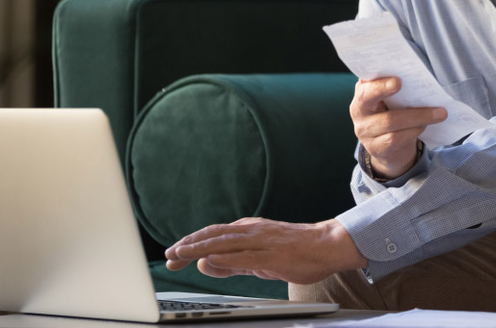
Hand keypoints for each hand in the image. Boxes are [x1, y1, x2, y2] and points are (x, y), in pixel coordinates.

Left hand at [164, 217, 366, 283]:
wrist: (327, 245)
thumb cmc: (296, 251)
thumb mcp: (258, 259)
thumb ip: (232, 263)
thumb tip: (205, 265)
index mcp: (248, 230)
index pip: (212, 235)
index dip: (190, 244)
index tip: (172, 255)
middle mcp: (252, 231)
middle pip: (213, 235)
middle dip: (188, 245)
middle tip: (168, 255)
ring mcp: (262, 241)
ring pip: (224, 242)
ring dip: (199, 247)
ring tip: (179, 254)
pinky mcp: (272, 254)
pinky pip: (244, 256)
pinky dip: (224, 257)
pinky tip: (209, 260)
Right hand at [350, 77, 446, 178]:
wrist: (388, 150)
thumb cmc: (392, 115)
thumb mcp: (390, 100)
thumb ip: (395, 86)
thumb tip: (415, 74)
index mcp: (362, 93)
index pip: (363, 81)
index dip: (375, 79)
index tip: (394, 77)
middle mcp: (358, 111)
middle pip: (367, 97)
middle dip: (383, 88)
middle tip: (400, 83)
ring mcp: (365, 131)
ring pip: (390, 121)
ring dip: (417, 115)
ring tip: (439, 113)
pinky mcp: (376, 148)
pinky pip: (395, 138)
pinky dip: (413, 130)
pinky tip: (424, 126)